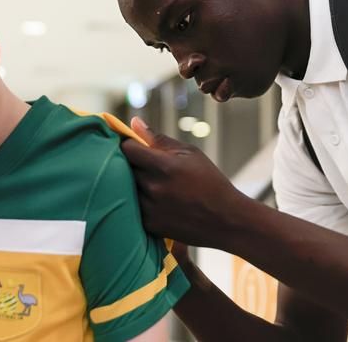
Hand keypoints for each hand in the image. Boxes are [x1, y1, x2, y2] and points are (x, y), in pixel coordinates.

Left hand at [122, 117, 243, 246]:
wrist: (225, 220)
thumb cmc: (209, 181)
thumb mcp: (189, 153)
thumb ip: (158, 139)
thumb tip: (134, 121)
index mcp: (163, 166)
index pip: (127, 149)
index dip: (128, 144)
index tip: (134, 145)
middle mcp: (153, 188)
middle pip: (122, 169)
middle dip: (129, 163)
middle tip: (142, 164)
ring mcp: (149, 209)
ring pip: (125, 189)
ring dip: (131, 183)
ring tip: (151, 182)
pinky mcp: (149, 225)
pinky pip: (132, 207)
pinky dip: (137, 201)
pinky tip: (154, 199)